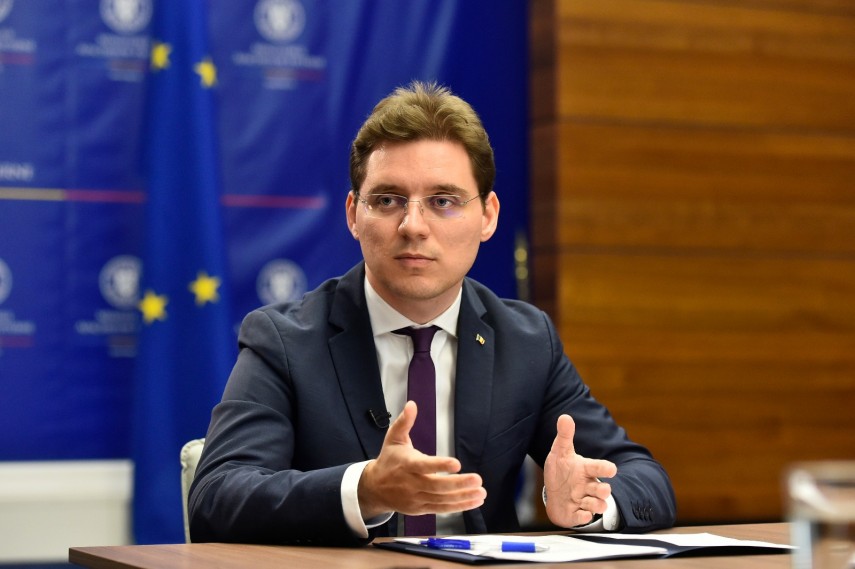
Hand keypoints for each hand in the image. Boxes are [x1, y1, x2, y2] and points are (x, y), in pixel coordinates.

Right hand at [357, 401, 486, 518]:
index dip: (440, 465)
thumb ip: (404, 422)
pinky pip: (441, 509)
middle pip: (437, 486)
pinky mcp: (421, 508)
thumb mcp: (393, 438)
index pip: (424, 466)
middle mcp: (412, 483)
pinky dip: (458, 506)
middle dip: (459, 484)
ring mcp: (417, 498)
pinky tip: (474, 501)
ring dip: (463, 497)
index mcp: (406, 464)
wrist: (374, 488)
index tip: (457, 463)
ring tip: (481, 492)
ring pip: (442, 499)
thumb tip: (412, 404)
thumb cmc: (388, 460)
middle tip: (477, 479)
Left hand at [543, 414, 616, 527]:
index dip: (605, 468)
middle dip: (604, 490)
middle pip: (602, 489)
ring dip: (597, 505)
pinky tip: (581, 514)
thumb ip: (564, 436)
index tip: (612, 469)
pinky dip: (583, 517)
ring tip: (591, 503)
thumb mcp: (560, 452)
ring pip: (597, 505)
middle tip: (603, 489)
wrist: (554, 494)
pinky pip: (583, 517)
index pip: (597, 467)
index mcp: (585, 469)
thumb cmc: (561, 470)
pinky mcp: (577, 514)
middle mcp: (587, 486)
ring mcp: (583, 500)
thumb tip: (565, 416)